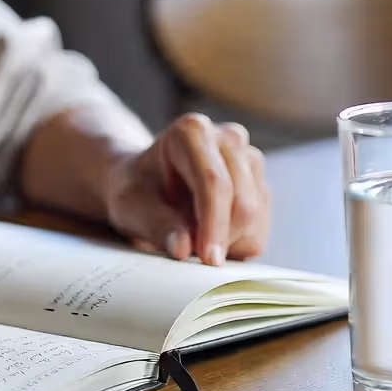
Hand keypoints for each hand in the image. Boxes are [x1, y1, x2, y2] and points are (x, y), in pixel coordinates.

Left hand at [103, 113, 269, 264]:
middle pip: (242, 203)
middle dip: (220, 239)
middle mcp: (227, 138)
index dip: (214, 225)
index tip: (207, 258)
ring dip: (228, 243)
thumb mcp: (131, 208)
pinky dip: (236, 245)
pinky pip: (259, 230)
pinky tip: (209, 237)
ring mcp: (249, 160)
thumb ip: (157, 225)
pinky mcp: (260, 185)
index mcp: (191, 132)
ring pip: (255, 219)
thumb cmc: (136, 192)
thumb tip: (183, 248)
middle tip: (190, 256)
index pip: (214, 183)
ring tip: (193, 240)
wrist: (145, 187)